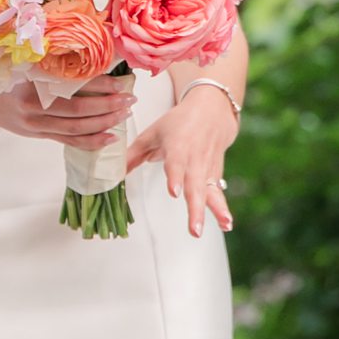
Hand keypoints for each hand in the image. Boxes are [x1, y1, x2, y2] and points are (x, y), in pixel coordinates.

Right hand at [0, 71, 136, 148]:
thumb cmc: (11, 78)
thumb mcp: (26, 63)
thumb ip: (52, 61)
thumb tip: (93, 50)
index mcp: (31, 84)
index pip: (72, 86)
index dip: (99, 85)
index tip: (120, 82)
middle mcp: (34, 107)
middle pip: (78, 110)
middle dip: (108, 106)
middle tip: (130, 99)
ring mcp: (37, 126)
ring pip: (77, 129)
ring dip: (104, 123)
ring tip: (125, 115)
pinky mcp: (42, 137)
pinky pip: (70, 142)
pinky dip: (92, 142)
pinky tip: (111, 138)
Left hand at [127, 79, 235, 236]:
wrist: (212, 110)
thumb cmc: (179, 122)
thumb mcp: (153, 133)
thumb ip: (133, 155)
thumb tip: (112, 173)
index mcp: (178, 146)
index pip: (176, 163)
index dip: (175, 177)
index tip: (174, 192)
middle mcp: (195, 159)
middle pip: (196, 185)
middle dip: (195, 207)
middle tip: (194, 228)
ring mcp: (208, 168)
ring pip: (211, 191)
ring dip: (217, 209)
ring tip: (223, 224)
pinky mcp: (215, 175)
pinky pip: (218, 193)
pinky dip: (222, 208)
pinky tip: (226, 223)